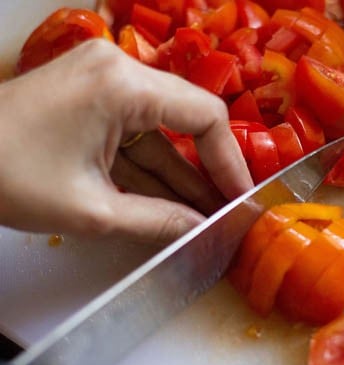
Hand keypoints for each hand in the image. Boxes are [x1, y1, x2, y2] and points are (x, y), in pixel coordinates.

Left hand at [0, 39, 252, 244]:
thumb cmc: (8, 177)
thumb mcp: (92, 209)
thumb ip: (158, 221)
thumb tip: (200, 233)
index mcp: (124, 85)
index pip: (204, 115)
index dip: (230, 160)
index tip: (240, 197)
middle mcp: (119, 71)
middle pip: (186, 120)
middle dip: (206, 170)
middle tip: (226, 209)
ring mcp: (104, 82)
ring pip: (161, 132)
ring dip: (180, 175)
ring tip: (205, 215)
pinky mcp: (92, 97)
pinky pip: (136, 134)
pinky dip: (152, 168)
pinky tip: (174, 201)